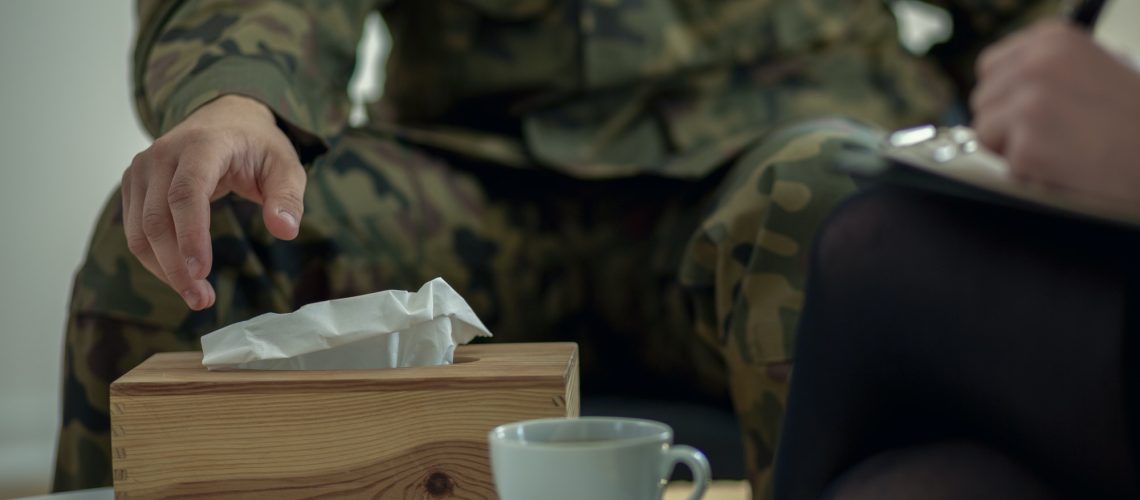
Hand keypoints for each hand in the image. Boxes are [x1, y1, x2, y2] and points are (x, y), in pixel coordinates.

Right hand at [122, 94, 306, 309]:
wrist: (226, 118)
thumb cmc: (257, 145)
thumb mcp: (286, 165)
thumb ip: (287, 197)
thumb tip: (285, 230)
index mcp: (202, 145)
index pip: (186, 193)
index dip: (190, 235)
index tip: (200, 272)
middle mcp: (163, 154)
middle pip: (157, 218)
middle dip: (176, 266)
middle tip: (202, 300)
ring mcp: (143, 169)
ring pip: (140, 229)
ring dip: (162, 269)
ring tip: (196, 296)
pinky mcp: (135, 185)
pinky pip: (136, 229)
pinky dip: (155, 258)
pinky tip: (181, 277)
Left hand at [971, 21, 1139, 200]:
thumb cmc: (1137, 119)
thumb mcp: (1098, 69)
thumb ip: (1049, 70)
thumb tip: (1007, 86)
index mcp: (1052, 39)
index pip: (991, 66)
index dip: (1006, 95)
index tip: (1028, 108)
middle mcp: (1035, 64)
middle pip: (982, 100)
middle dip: (1005, 123)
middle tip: (1050, 134)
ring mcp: (1029, 104)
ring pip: (983, 133)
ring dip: (1012, 149)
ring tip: (1060, 149)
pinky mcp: (1027, 145)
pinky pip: (1005, 165)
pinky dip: (1030, 174)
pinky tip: (1065, 167)